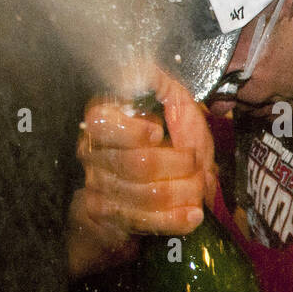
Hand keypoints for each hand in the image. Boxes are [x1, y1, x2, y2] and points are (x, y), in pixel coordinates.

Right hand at [68, 66, 216, 275]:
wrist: (148, 190)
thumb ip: (161, 85)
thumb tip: (141, 70)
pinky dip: (173, 219)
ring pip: (144, 194)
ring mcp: (97, 186)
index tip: (158, 131)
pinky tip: (193, 215)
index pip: (102, 122)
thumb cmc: (163, 140)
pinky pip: (143, 221)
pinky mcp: (106, 216)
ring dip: (182, 192)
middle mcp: (92, 152)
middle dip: (177, 165)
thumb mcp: (171, 106)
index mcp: (104, 119)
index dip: (131, 130)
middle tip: (197, 164)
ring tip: (200, 187)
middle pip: (136, 164)